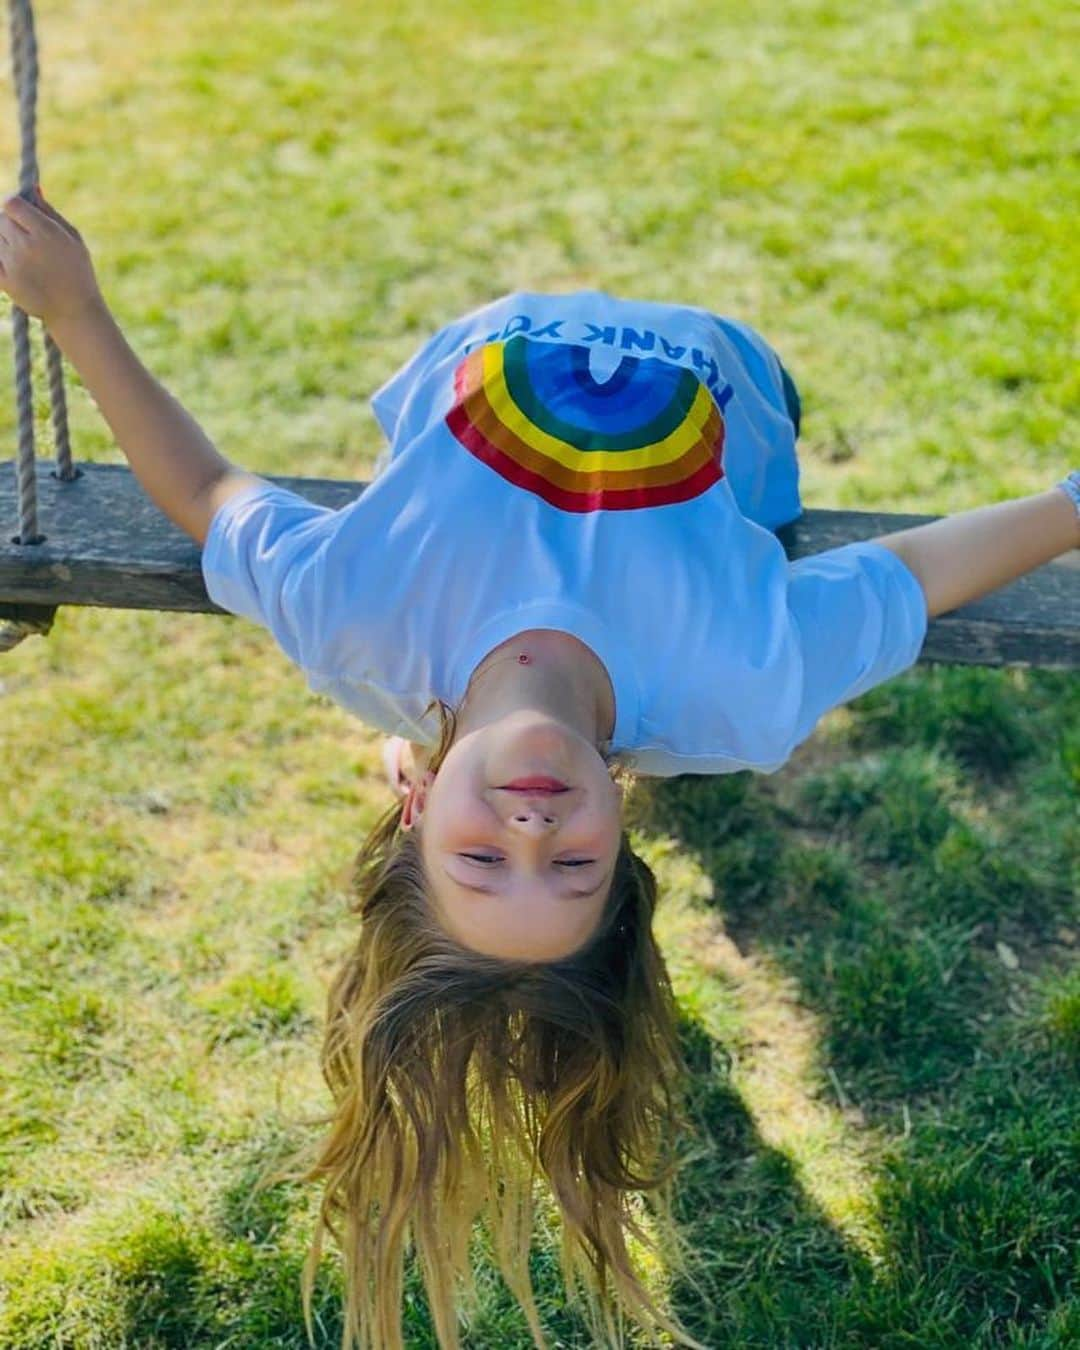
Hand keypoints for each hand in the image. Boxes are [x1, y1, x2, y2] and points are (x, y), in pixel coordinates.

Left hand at [0, 187, 103, 324]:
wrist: (75, 312)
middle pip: (1, 219)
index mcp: (45, 233)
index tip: (21, 213)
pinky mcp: (5, 281)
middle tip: (24, 236)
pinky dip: (0, 257)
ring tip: (23, 254)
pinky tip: (13, 262)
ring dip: (4, 241)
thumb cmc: (78, 272)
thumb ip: (49, 212)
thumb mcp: (73, 239)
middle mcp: (26, 246)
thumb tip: (31, 189)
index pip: (11, 203)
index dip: (14, 206)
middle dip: (9, 224)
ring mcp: (13, 264)